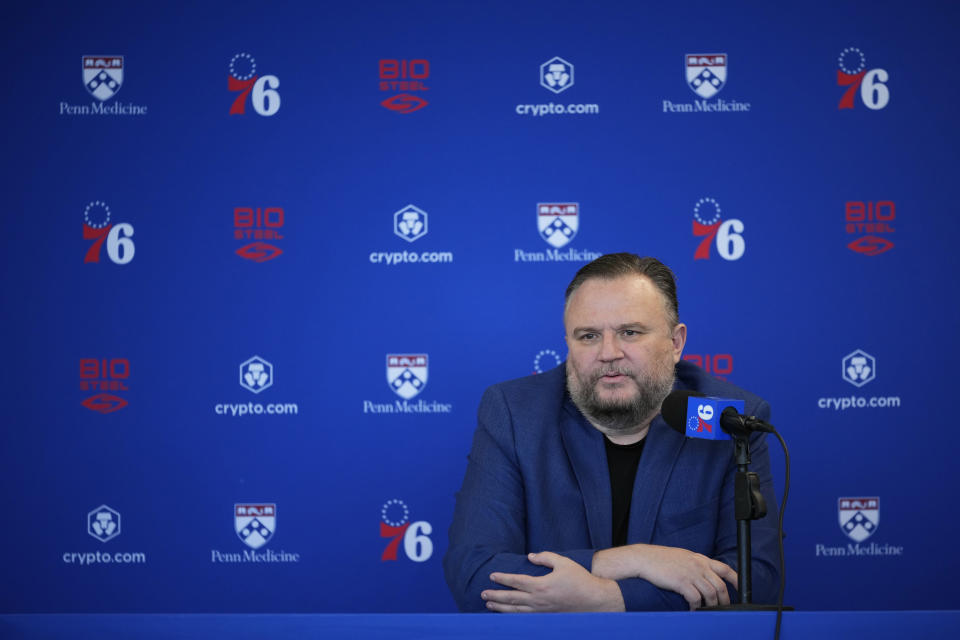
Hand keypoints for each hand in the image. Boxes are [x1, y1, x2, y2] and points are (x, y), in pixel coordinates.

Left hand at [481, 552, 624, 612]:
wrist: (595, 600)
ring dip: (501, 607)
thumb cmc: (579, 579)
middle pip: (511, 598)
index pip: (516, 581)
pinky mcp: (547, 618)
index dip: (503, 578)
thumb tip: (530, 556)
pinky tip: (508, 614)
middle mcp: (538, 601)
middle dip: (496, 595)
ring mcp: (542, 612)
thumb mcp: (563, 562)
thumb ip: (545, 557)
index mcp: (541, 585)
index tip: (492, 576)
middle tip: (483, 593)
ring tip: (489, 604)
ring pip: (516, 611)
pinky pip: (525, 618)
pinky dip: (513, 616)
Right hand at [592, 544, 736, 609]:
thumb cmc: (661, 559)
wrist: (644, 559)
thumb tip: (705, 574)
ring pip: (711, 594)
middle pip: (720, 586)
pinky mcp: (682, 582)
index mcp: (700, 559)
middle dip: (724, 600)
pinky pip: (696, 599)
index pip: (725, 569)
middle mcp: (699, 565)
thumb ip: (696, 564)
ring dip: (711, 606)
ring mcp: (691, 574)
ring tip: (707, 611)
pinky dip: (697, 607)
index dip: (736, 580)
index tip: (740, 589)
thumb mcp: (683, 557)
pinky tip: (694, 610)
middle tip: (723, 608)